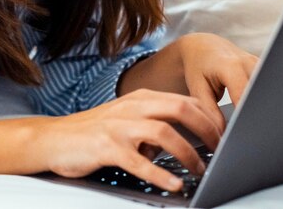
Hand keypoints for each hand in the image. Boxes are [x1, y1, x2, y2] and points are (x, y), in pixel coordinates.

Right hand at [37, 88, 220, 191]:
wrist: (56, 137)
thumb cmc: (96, 131)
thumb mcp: (129, 119)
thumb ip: (155, 123)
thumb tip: (186, 140)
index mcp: (142, 98)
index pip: (185, 100)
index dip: (209, 116)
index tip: (225, 134)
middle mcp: (134, 106)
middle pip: (180, 109)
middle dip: (207, 129)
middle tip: (221, 150)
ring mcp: (120, 125)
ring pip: (164, 132)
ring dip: (188, 153)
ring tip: (201, 170)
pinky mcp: (108, 147)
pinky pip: (139, 161)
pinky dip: (160, 174)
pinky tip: (174, 184)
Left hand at [117, 33, 258, 133]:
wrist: (204, 46)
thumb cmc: (198, 66)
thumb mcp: (197, 87)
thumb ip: (210, 112)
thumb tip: (223, 135)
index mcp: (230, 66)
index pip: (244, 97)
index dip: (245, 119)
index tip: (243, 136)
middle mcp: (249, 63)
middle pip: (261, 96)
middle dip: (258, 117)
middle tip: (251, 137)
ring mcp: (260, 65)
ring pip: (269, 93)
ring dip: (264, 110)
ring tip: (255, 127)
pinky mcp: (265, 70)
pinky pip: (268, 89)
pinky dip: (264, 103)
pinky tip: (261, 116)